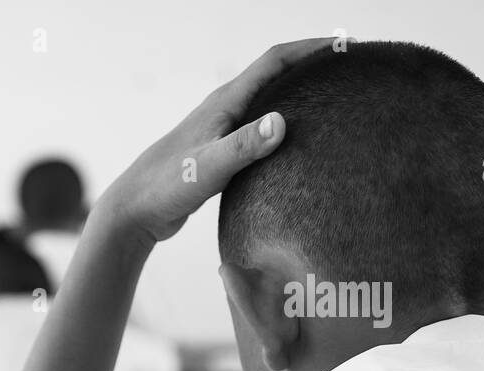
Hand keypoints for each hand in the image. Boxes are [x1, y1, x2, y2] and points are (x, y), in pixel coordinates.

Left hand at [104, 38, 338, 243]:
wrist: (132, 212)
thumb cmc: (164, 188)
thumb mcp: (206, 169)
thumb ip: (242, 147)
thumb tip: (282, 122)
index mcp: (225, 103)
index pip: (275, 61)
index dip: (311, 49)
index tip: (346, 45)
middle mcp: (224, 110)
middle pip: (275, 76)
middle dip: (312, 65)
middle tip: (350, 68)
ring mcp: (221, 131)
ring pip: (267, 104)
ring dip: (299, 96)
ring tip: (333, 100)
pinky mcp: (219, 153)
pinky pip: (258, 131)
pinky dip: (282, 128)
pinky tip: (298, 145)